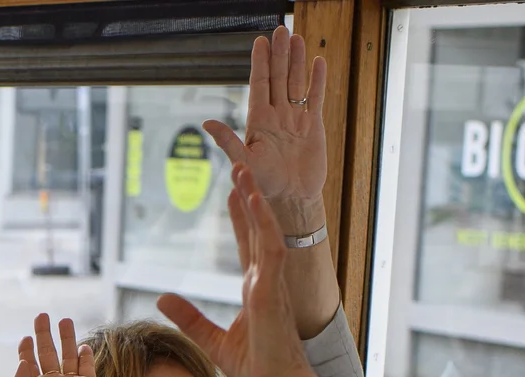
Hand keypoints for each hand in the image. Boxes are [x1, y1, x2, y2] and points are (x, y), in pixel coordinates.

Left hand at [7, 314, 100, 376]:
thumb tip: (23, 361)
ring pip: (69, 355)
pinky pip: (87, 367)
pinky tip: (82, 345)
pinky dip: (86, 355)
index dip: (27, 349)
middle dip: (45, 334)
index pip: (30, 362)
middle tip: (42, 316)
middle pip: (48, 353)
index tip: (26, 337)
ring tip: (64, 320)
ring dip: (67, 338)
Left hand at [158, 169, 316, 376]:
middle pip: (257, 229)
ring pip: (265, 231)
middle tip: (240, 165)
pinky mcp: (272, 293)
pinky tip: (253, 202)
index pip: (247, 244)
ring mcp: (271, 285)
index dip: (242, 217)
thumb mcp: (212, 340)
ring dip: (254, 201)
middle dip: (248, 198)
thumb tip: (162, 297)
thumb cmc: (256, 369)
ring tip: (243, 171)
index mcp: (255, 290)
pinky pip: (271, 250)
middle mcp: (265, 281)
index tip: (234, 192)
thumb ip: (190, 317)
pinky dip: (263, 225)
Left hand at [203, 26, 328, 236]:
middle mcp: (276, 115)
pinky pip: (315, 98)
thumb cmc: (264, 183)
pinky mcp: (313, 125)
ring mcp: (295, 118)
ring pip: (296, 83)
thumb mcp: (244, 161)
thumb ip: (228, 141)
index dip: (260, 63)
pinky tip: (317, 61)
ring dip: (297, 61)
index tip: (260, 41)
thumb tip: (206, 123)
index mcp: (258, 120)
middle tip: (280, 30)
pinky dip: (317, 80)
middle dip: (279, 54)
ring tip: (297, 38)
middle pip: (279, 77)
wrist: (291, 199)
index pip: (259, 84)